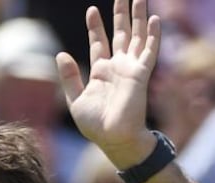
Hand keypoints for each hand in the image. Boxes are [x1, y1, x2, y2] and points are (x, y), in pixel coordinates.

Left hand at [56, 0, 159, 168]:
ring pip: (136, 37)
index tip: (92, 10)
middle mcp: (117, 67)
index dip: (96, 26)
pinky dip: (153, 35)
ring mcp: (130, 69)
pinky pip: (149, 51)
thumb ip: (70, 76)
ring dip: (139, 18)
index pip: (99, 43)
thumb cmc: (95, 125)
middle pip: (120, 34)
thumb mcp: (75, 99)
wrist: (113, 138)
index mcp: (101, 72)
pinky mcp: (141, 74)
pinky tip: (154, 19)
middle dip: (120, 15)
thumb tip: (60, 54)